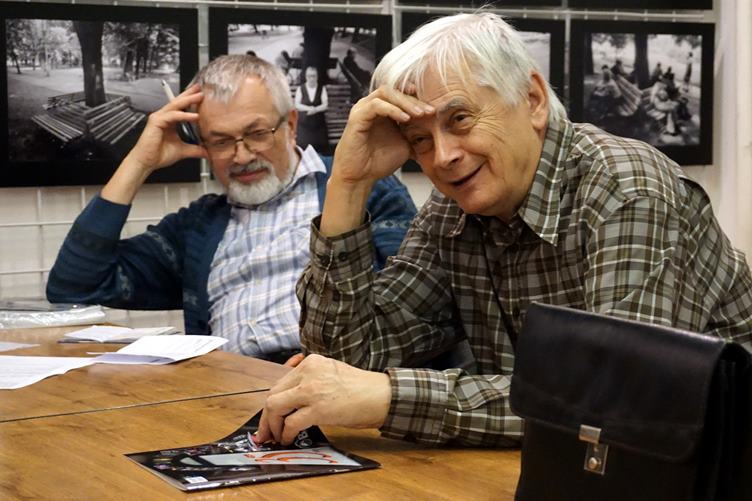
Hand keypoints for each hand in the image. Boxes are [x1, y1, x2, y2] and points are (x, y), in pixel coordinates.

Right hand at [124, 84, 206, 174]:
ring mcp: (159, 118)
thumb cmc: (159, 155)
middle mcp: (164, 117)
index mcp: (170, 121)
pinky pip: (172, 116)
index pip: (181, 107)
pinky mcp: (156, 122)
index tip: (201, 94)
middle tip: (201, 88)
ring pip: (175, 106)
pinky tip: (194, 116)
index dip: (190, 99)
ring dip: (188, 100)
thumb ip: (195, 149)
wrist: (147, 162)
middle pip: (178, 102)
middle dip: (190, 94)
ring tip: (200, 97)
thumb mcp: (183, 151)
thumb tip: (207, 152)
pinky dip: (184, 115)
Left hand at [255, 354, 390, 444]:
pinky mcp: (318, 408)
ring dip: (273, 425)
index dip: (271, 403)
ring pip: (275, 406)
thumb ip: (309, 381)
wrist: (381, 395)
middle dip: (266, 417)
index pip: (280, 383)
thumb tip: (289, 402)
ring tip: (277, 437)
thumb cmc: (359, 389)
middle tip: (266, 432)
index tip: (268, 417)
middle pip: (273, 394)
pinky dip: (286, 433)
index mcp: (311, 363)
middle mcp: (308, 372)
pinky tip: (289, 439)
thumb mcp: (330, 374)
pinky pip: (291, 422)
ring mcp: (312, 389)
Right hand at [331, 85, 433, 185]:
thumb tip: (441, 134)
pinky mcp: (357, 117)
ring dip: (405, 102)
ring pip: (386, 93)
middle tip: (430, 111)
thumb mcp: (405, 145)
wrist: (360, 177)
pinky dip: (392, 109)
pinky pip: (376, 105)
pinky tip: (405, 119)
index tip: (433, 108)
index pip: (401, 94)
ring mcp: (363, 109)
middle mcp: (372, 105)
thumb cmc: (378, 161)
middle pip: (395, 91)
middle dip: (414, 100)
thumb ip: (417, 135)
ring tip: (419, 114)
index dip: (417, 98)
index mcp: (383, 110)